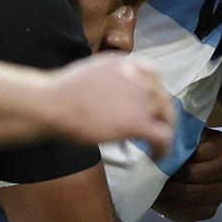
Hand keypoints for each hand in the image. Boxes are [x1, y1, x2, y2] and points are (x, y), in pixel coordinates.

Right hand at [51, 56, 174, 158]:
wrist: (53, 103)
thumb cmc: (65, 91)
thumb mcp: (97, 71)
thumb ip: (115, 79)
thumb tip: (119, 96)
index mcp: (130, 63)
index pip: (154, 77)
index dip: (154, 96)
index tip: (150, 109)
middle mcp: (141, 78)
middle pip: (163, 99)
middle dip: (162, 117)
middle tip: (156, 131)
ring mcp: (141, 99)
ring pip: (167, 118)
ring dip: (164, 133)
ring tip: (157, 148)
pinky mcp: (137, 122)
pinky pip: (163, 136)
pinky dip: (164, 148)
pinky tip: (156, 157)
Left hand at [152, 128, 221, 221]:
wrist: (175, 173)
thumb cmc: (178, 152)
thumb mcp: (179, 136)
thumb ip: (177, 136)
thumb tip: (167, 142)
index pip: (199, 152)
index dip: (179, 156)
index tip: (164, 157)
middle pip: (198, 174)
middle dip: (176, 176)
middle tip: (160, 174)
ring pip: (197, 193)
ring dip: (175, 191)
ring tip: (161, 186)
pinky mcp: (212, 208)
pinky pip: (195, 211)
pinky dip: (177, 206)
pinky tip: (168, 198)